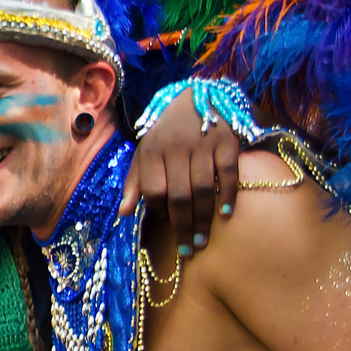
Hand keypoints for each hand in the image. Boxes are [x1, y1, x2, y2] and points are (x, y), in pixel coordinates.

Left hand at [120, 91, 239, 254]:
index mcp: (151, 151)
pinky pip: (228, 174)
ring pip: (203, 188)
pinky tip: (225, 214)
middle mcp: (176, 148)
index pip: (153, 189)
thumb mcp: (144, 154)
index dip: (157, 210)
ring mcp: (203, 144)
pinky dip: (227, 195)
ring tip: (201, 241)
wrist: (196, 100)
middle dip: (182, 226)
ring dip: (203, 218)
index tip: (164, 223)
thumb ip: (134, 183)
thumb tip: (123, 214)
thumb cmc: (166, 136)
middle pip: (179, 194)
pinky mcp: (226, 143)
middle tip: (187, 250)